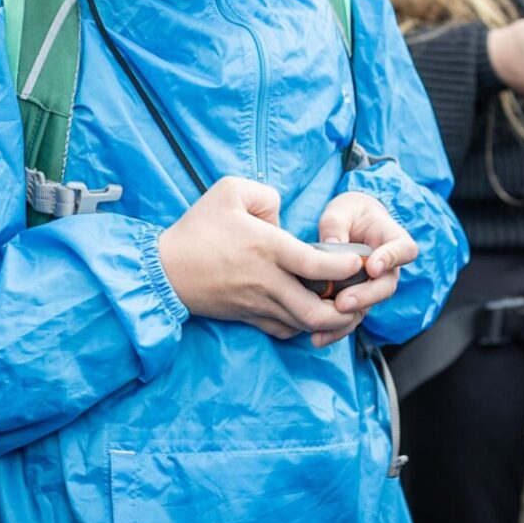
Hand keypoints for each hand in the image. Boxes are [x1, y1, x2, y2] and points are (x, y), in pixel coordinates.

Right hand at [158, 177, 365, 341]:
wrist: (164, 270)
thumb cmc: (197, 228)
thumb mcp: (229, 190)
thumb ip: (266, 196)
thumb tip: (283, 216)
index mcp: (268, 248)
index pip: (318, 265)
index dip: (345, 266)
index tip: (358, 261)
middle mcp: (268, 281)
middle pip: (318, 311)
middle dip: (347, 310)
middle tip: (359, 296)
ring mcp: (259, 304)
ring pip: (305, 326)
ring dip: (331, 322)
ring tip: (346, 308)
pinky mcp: (250, 318)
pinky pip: (286, 332)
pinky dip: (306, 328)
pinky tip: (314, 314)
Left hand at [308, 192, 419, 346]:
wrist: (349, 226)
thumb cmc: (349, 214)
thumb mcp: (341, 210)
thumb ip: (336, 226)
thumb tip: (330, 248)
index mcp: (392, 239)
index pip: (404, 250)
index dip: (391, 259)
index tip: (373, 267)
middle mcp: (388, 267)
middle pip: (387, 285)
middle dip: (366, 296)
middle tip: (344, 302)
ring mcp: (374, 286)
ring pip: (370, 306)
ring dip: (349, 318)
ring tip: (327, 325)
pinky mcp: (358, 300)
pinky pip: (352, 318)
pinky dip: (336, 330)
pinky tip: (318, 339)